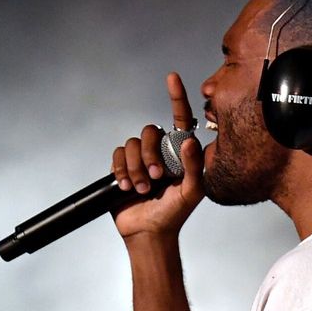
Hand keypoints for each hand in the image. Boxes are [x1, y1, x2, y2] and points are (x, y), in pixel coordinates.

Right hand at [110, 73, 204, 241]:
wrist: (148, 232)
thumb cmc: (174, 213)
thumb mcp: (192, 191)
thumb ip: (194, 166)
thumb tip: (190, 141)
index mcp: (180, 152)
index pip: (180, 118)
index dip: (177, 96)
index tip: (172, 77)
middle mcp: (160, 151)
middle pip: (149, 132)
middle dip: (149, 156)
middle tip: (154, 179)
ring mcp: (141, 158)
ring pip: (131, 143)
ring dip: (134, 168)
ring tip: (140, 189)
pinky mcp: (123, 166)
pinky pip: (117, 154)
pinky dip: (121, 170)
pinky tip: (125, 186)